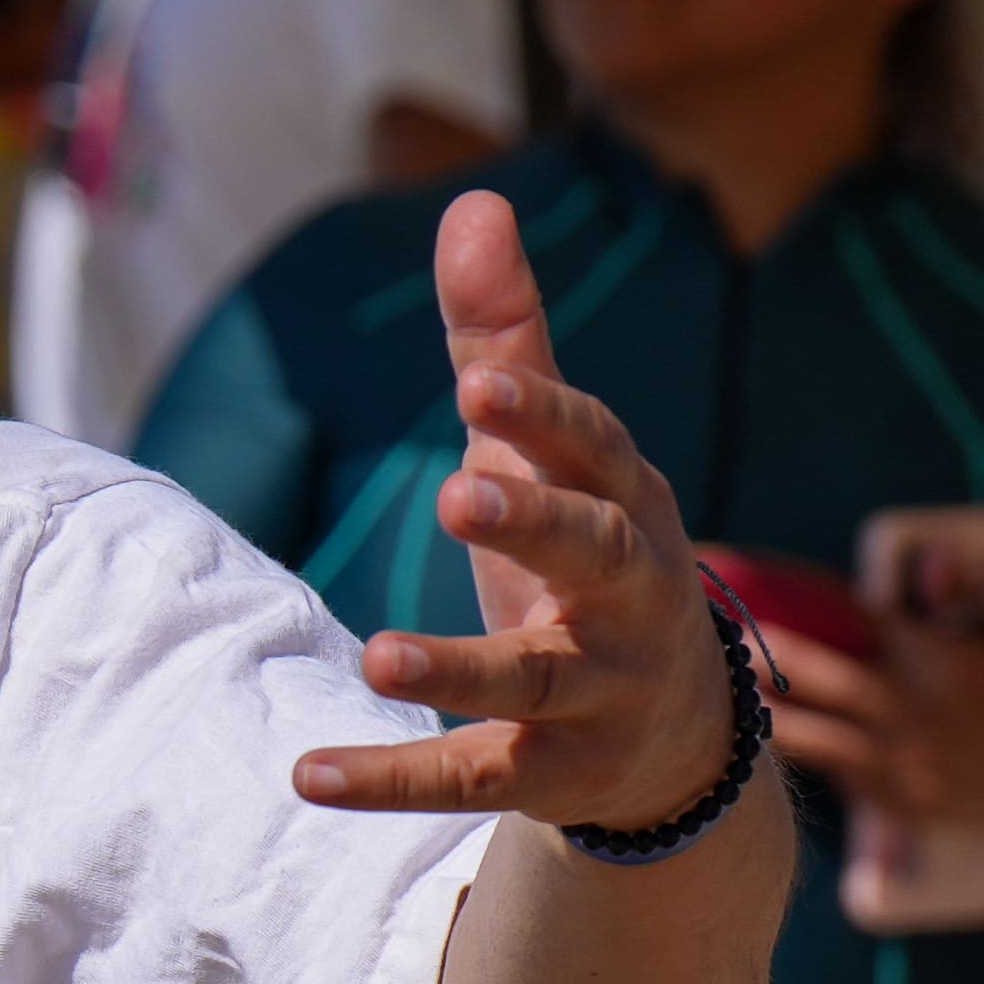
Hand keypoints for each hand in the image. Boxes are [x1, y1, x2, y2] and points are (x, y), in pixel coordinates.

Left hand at [295, 190, 739, 837]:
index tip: (479, 385)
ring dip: (459, 667)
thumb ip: (506, 342)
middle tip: (458, 490)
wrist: (676, 736)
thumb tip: (475, 202)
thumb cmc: (590, 561)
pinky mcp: (552, 772)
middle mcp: (631, 593)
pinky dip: (392, 781)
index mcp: (625, 503)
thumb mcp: (548, 457)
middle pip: (596, 551)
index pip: (595, 448)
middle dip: (535, 520)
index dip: (543, 416)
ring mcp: (599, 689)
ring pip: (533, 679)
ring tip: (378, 656)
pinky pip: (473, 778)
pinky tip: (308, 776)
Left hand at [744, 614, 983, 828]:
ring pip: (823, 741)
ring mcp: (910, 764)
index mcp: (944, 661)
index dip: (807, 601)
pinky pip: (838, 776)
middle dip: (775, 660)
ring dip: (770, 719)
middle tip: (723, 641)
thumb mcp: (979, 651)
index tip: (758, 584)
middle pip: (836, 681)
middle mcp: (924, 712)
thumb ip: (916, 631)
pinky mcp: (898, 805)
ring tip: (720, 700)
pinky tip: (759, 745)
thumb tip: (839, 607)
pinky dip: (805, 755)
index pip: (864, 620)